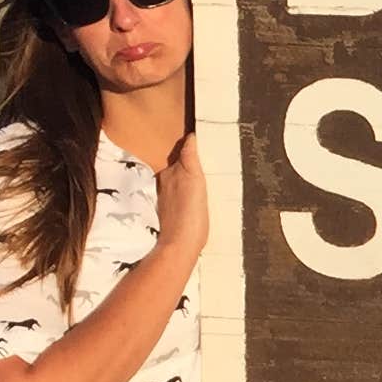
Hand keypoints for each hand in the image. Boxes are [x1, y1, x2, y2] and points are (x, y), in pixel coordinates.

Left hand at [154, 131, 211, 266]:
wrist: (181, 244)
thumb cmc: (189, 214)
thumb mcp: (192, 178)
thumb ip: (190, 157)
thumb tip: (190, 137)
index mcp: (171, 173)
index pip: (184, 152)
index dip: (196, 147)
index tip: (210, 143)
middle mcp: (167, 183)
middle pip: (182, 166)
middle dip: (195, 163)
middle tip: (214, 160)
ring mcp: (170, 199)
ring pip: (183, 181)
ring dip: (193, 178)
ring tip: (211, 177)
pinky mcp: (177, 213)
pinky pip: (185, 196)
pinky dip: (192, 193)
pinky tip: (202, 198)